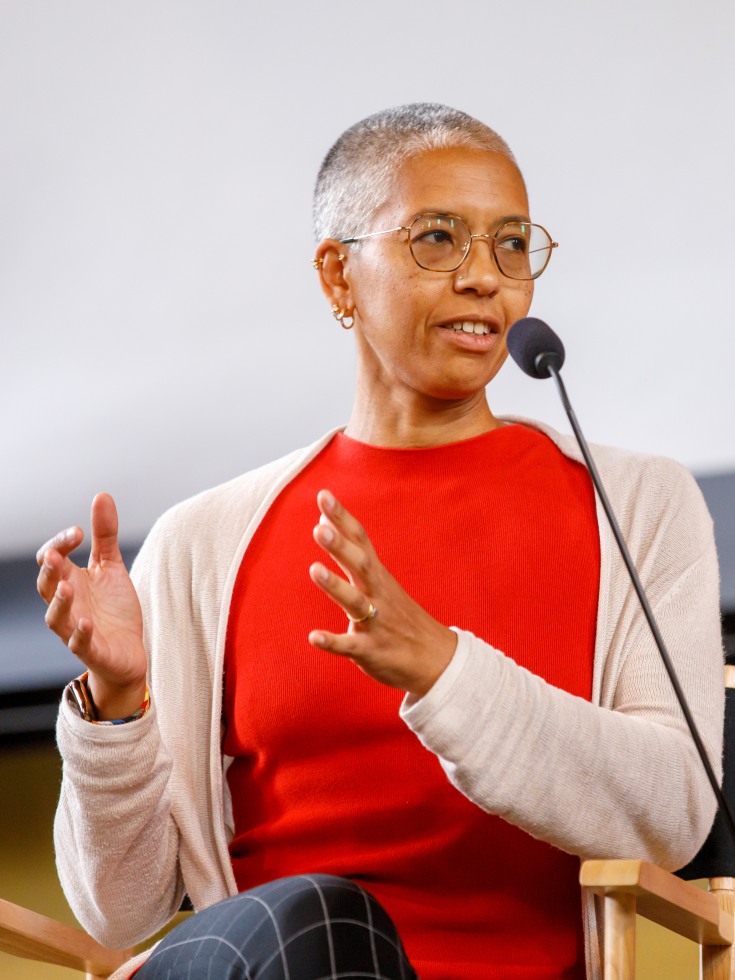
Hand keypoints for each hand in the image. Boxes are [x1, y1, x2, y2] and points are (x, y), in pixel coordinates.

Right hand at [36, 493, 147, 718]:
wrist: (128, 651)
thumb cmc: (114, 609)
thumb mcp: (112, 567)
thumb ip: (105, 535)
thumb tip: (101, 495)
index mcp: (69, 581)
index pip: (51, 559)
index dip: (59, 544)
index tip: (78, 531)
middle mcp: (67, 604)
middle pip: (46, 586)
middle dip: (50, 571)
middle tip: (57, 555)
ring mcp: (75, 628)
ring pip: (55, 617)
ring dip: (59, 602)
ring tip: (67, 586)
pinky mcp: (91, 649)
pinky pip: (78, 643)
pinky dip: (80, 633)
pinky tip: (87, 622)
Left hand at [308, 490, 456, 696]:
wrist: (436, 659)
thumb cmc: (400, 615)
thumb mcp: (379, 580)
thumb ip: (351, 553)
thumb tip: (324, 520)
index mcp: (377, 575)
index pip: (360, 539)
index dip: (342, 517)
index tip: (323, 494)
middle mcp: (377, 594)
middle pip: (360, 565)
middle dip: (340, 546)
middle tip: (320, 528)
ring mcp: (376, 622)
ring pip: (354, 602)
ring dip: (335, 586)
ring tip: (313, 569)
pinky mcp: (370, 650)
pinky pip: (350, 645)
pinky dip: (332, 641)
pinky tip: (314, 637)